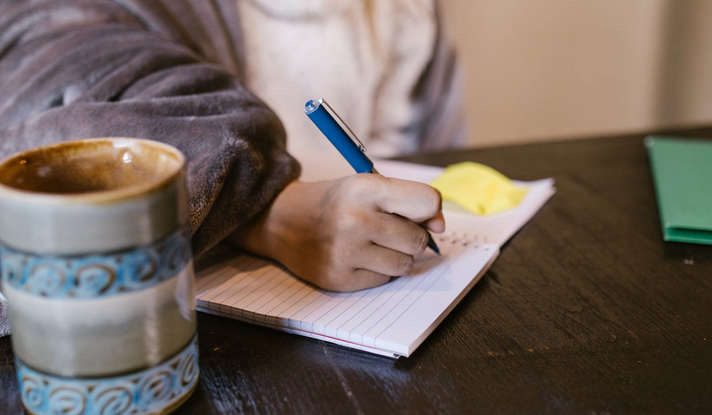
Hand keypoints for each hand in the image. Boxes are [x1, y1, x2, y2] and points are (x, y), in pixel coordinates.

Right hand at [228, 174, 444, 291]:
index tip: (422, 215)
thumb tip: (440, 229)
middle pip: (418, 240)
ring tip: (372, 243)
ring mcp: (346, 252)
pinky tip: (357, 257)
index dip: (430, 211)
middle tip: (387, 229)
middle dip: (410, 236)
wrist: (281, 221)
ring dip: (396, 256)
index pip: (427, 202)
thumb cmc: (335, 202)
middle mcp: (355, 219)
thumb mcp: (367, 187)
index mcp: (364, 188)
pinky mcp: (339, 278)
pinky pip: (384, 280)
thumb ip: (408, 201)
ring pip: (404, 264)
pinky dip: (377, 270)